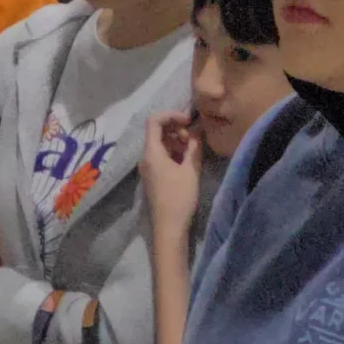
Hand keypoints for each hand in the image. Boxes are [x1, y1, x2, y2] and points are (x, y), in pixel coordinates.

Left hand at [141, 112, 203, 239]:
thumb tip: (197, 130)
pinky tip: (188, 161)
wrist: (169, 228)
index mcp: (151, 152)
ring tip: (193, 150)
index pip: (154, 121)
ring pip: (161, 144)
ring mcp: (148, 167)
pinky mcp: (153, 176)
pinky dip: (174, 152)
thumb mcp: (191, 170)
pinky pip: (162, 156)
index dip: (172, 115)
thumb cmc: (179, 198)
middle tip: (194, 139)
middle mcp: (146, 157)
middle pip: (157, 132)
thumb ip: (194, 147)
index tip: (189, 120)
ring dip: (177, 141)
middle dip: (176, 129)